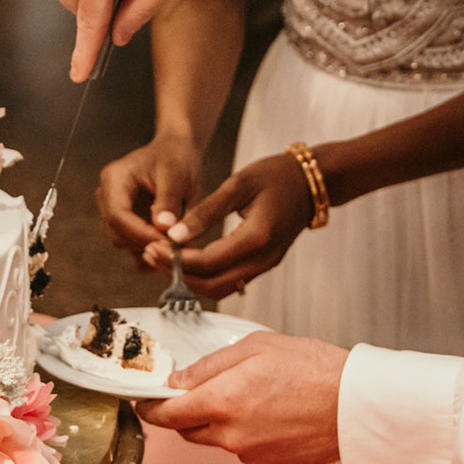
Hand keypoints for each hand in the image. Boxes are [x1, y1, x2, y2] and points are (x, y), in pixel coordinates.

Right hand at [96, 137, 203, 267]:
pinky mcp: (126, 223)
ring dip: (150, 248)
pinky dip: (151, 249)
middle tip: (177, 245)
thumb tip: (163, 227)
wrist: (176, 151)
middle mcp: (107, 197)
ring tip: (178, 242)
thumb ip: (168, 200)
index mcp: (114, 179)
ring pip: (125, 243)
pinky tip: (172, 245)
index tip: (168, 241)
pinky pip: (133, 246)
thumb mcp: (177, 173)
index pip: (117, 215)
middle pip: (117, 233)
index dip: (141, 233)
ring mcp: (115, 212)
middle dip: (146, 242)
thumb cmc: (176, 157)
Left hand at [135, 332, 345, 463]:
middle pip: (186, 430)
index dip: (150, 406)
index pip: (166, 414)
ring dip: (215, 420)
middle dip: (184, 411)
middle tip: (197, 388)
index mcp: (222, 401)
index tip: (145, 398)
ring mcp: (249, 452)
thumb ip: (210, 364)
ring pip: (215, 439)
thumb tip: (178, 380)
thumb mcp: (257, 346)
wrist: (356, 403)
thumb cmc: (314, 368)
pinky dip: (242, 430)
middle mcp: (230, 434)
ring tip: (245, 393)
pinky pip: (241, 446)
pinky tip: (266, 409)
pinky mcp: (268, 462)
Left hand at [145, 153, 313, 297]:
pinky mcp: (263, 264)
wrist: (311, 182)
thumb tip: (174, 234)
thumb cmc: (276, 176)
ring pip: (221, 288)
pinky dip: (206, 276)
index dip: (177, 259)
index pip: (209, 262)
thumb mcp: (238, 184)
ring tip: (164, 257)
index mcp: (257, 238)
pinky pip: (230, 280)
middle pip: (212, 284)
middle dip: (178, 274)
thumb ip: (206, 212)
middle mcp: (263, 259)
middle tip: (152, 254)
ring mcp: (265, 265)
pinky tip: (187, 259)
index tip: (153, 245)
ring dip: (190, 279)